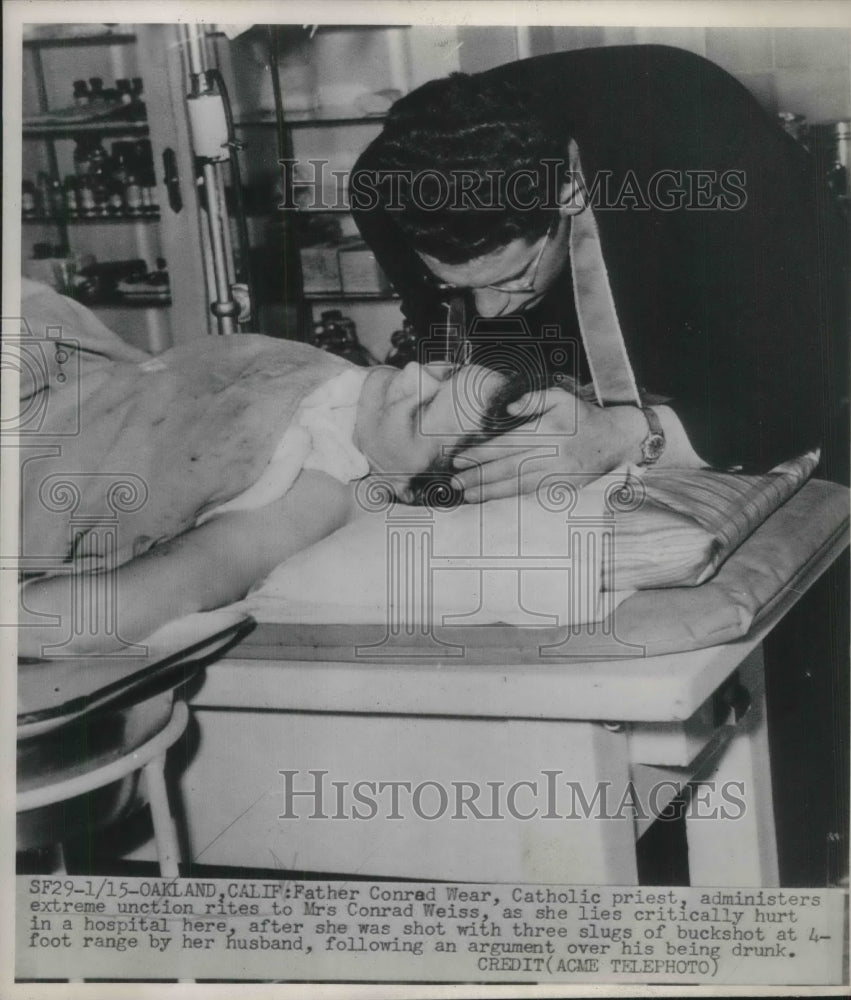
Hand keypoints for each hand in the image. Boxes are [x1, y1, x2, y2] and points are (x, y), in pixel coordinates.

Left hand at [451, 388, 646, 501]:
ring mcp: (556, 473)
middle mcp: (552, 453)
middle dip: (478, 475)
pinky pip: (528, 493)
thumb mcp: (562, 397)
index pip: (508, 443)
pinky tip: (489, 498)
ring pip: (516, 484)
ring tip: (465, 494)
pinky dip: (506, 497)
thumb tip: (507, 409)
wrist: (615, 440)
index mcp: (549, 430)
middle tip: (454, 481)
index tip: (460, 458)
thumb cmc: (583, 416)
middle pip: (508, 467)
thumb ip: (533, 399)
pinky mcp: (560, 486)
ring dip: (488, 491)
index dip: (482, 452)